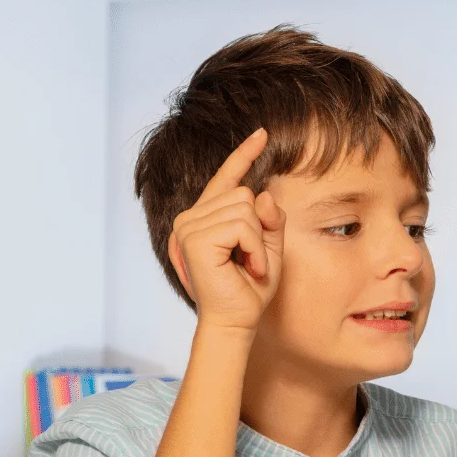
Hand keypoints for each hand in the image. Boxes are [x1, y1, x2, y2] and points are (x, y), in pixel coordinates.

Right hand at [169, 128, 285, 331]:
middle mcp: (190, 218)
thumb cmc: (249, 289)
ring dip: (257, 242)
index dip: (244, 155)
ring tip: (248, 266)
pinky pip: (242, 225)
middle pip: (243, 192)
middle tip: (252, 261)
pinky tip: (245, 267)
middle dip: (259, 229)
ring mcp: (187, 227)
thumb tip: (260, 193)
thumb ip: (268, 218)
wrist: (235, 322)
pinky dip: (254, 247)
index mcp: (204, 218)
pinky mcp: (193, 239)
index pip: (227, 179)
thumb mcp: (268, 247)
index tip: (262, 133)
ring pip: (245, 208)